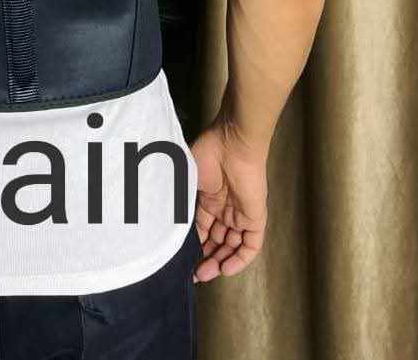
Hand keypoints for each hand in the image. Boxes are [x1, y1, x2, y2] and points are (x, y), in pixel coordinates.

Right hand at [189, 117, 267, 281]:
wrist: (232, 142)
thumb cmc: (206, 153)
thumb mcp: (185, 179)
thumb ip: (177, 199)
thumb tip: (162, 221)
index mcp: (208, 199)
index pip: (202, 230)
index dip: (193, 245)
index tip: (181, 261)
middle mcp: (224, 209)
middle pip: (217, 242)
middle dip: (205, 259)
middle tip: (193, 274)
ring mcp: (240, 214)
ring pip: (232, 246)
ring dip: (220, 262)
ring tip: (205, 274)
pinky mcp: (255, 217)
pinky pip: (251, 245)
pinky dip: (239, 260)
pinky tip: (225, 269)